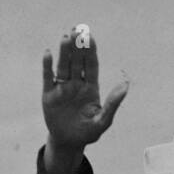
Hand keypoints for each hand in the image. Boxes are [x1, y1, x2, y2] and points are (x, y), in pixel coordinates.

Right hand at [42, 27, 127, 150]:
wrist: (69, 143)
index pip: (91, 65)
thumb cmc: (88, 133)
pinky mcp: (49, 94)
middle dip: (77, 46)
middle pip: (77, 61)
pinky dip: (47, 66)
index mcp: (90, 87)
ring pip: (63, 66)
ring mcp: (62, 88)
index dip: (90, 51)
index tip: (90, 37)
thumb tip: (126, 85)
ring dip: (64, 52)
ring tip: (66, 37)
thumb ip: (113, 103)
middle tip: (78, 30)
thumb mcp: (103, 121)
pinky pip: (47, 77)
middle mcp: (76, 84)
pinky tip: (48, 53)